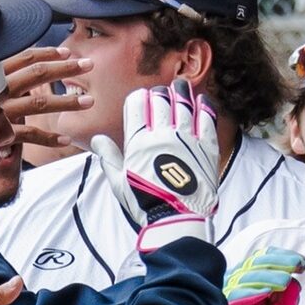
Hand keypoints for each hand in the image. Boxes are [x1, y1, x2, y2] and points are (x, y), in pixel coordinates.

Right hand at [4, 47, 92, 149]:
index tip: (67, 53)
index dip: (46, 54)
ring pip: (37, 103)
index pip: (22, 59)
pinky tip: (66, 139)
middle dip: (65, 69)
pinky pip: (29, 134)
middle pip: (35, 75)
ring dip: (66, 102)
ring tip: (89, 101)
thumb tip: (23, 70)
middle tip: (89, 65)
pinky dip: (48, 137)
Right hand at [92, 79, 220, 247]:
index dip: (139, 98)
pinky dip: (204, 107)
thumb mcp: (119, 182)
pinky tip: (203, 100)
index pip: (137, 105)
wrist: (177, 219)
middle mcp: (162, 134)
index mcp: (138, 141)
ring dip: (182, 92)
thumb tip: (97, 139)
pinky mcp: (206, 148)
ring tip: (181, 85)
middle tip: (162, 90)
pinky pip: (206, 121)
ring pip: (183, 106)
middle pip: (161, 102)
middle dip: (160, 93)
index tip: (142, 97)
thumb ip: (109, 157)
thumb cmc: (145, 204)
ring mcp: (186, 139)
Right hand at [224, 246, 304, 304]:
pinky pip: (234, 295)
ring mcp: (227, 292)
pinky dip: (250, 292)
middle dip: (279, 262)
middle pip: (256, 262)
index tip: (301, 263)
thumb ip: (289, 300)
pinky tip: (265, 292)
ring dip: (268, 276)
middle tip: (296, 265)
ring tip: (284, 280)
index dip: (282, 256)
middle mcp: (237, 282)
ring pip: (246, 276)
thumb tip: (295, 281)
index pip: (264, 258)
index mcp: (250, 280)